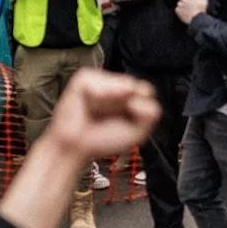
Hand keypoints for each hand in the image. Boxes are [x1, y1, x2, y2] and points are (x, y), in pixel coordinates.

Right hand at [42, 69, 160, 163]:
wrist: (76, 148)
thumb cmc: (102, 140)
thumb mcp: (137, 132)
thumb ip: (151, 113)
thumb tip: (138, 92)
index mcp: (130, 98)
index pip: (147, 91)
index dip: (142, 106)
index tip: (129, 120)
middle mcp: (117, 87)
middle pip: (138, 86)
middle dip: (130, 105)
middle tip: (112, 119)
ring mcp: (101, 81)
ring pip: (124, 82)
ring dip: (115, 100)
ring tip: (99, 112)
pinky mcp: (84, 79)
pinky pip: (100, 80)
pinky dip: (99, 93)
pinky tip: (92, 104)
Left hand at [174, 0, 207, 23]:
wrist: (198, 20)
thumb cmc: (202, 11)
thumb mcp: (205, 2)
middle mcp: (185, 0)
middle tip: (187, 3)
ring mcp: (181, 6)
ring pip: (178, 3)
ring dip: (181, 5)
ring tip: (186, 9)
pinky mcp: (178, 11)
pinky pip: (177, 8)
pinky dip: (179, 10)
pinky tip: (184, 12)